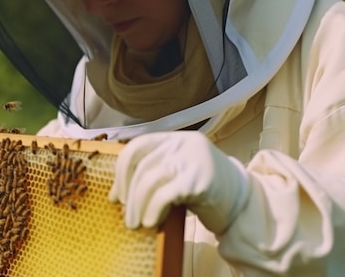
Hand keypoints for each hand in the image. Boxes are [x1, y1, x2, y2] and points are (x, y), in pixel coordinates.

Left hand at [109, 131, 249, 233]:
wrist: (244, 204)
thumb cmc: (206, 191)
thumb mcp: (178, 173)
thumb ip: (153, 173)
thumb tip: (116, 193)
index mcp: (176, 138)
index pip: (137, 146)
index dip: (121, 172)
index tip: (117, 195)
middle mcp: (184, 143)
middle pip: (142, 166)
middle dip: (129, 195)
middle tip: (126, 216)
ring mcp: (194, 159)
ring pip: (150, 180)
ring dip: (137, 206)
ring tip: (136, 223)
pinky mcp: (200, 180)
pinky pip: (164, 195)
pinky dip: (152, 210)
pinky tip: (151, 222)